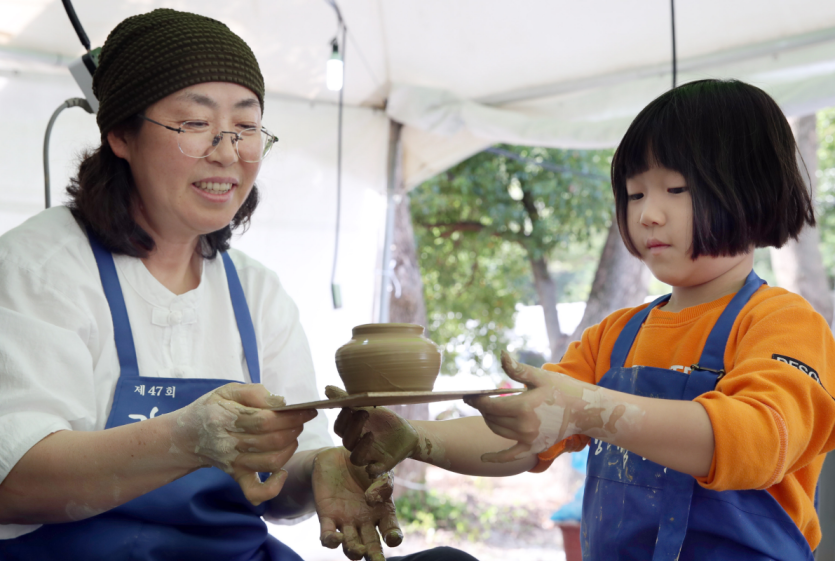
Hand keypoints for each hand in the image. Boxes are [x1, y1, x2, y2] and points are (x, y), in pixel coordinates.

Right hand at [170, 383, 316, 505]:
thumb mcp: (227, 391)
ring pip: (271, 462)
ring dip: (290, 448)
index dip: (291, 416)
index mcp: (226, 418)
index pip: (265, 420)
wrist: (187, 436)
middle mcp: (229, 444)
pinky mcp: (237, 477)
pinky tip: (282, 474)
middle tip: (300, 420)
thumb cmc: (212, 409)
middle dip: (294, 428)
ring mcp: (234, 463)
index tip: (307, 410)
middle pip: (272, 441)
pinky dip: (273, 488)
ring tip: (293, 435)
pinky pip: (255, 492)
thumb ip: (254, 393)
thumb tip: (282, 403)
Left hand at [313, 447, 402, 560]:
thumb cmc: (364, 464)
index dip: (393, 537)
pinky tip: (335, 538)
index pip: (391, 530)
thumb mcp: (379, 469)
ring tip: (357, 550)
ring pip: (350, 544)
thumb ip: (382, 483)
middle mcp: (365, 521)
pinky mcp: (327, 516)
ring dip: (354, 550)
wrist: (336, 455)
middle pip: (372, 545)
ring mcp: (346, 521)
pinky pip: (327, 535)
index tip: (392, 537)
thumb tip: (374, 500)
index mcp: (382, 511)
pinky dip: (330, 541)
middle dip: (375, 556)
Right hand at [328, 386, 418, 477]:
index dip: (342, 419)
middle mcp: (357, 446)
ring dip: (361, 447)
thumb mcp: (370, 407)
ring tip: (371, 434)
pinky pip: (373, 471)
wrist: (407, 432)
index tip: (349, 406)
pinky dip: (372, 469)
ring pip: (356, 458)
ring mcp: (369, 456)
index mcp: (352, 432)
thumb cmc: (384, 420)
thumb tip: (327, 388)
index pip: (339, 429)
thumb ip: (349, 399)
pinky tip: (373, 464)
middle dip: (354, 427)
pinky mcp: (382, 465)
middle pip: (347, 441)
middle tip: (365, 412)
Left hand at [465, 351, 600, 462]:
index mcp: (523, 406)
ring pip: (498, 431)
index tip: (469, 396)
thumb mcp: (539, 376)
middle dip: (483, 409)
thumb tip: (501, 354)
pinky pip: (510, 456)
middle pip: (492, 418)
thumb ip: (517, 368)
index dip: (476, 400)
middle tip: (481, 400)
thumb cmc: (562, 389)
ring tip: (491, 411)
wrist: (584, 410)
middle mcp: (524, 426)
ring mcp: (529, 439)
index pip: (490, 405)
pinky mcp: (534, 448)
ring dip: (490, 421)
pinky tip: (482, 458)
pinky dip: (496, 458)